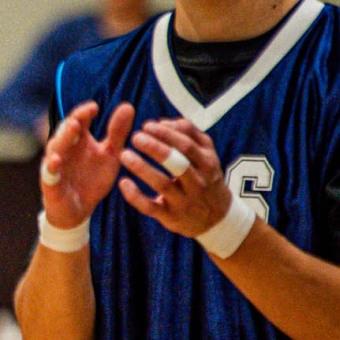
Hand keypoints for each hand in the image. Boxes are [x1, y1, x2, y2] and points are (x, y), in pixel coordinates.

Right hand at [39, 100, 136, 229]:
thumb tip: (127, 106)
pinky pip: (48, 174)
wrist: (79, 210)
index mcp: (78, 141)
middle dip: (72, 123)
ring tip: (72, 128)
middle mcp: (64, 149)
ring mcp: (56, 166)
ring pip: (55, 148)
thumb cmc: (92, 179)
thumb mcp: (110, 155)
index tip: (95, 107)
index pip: (79, 120)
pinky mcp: (51, 184)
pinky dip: (50, 166)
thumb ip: (117, 133)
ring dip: (62, 138)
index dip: (84, 112)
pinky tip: (56, 160)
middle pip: (65, 131)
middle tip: (81, 116)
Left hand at [119, 118, 234, 238]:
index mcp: (207, 163)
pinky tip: (123, 182)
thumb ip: (189, 133)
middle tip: (135, 137)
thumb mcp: (206, 154)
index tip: (147, 125)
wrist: (217, 217)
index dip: (167, 134)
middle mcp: (197, 183)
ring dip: (142, 168)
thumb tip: (164, 122)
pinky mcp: (170, 217)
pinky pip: (150, 207)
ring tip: (124, 154)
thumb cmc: (204, 176)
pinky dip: (135, 196)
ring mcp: (184, 201)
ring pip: (162, 184)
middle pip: (177, 163)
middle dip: (156, 148)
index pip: (187, 145)